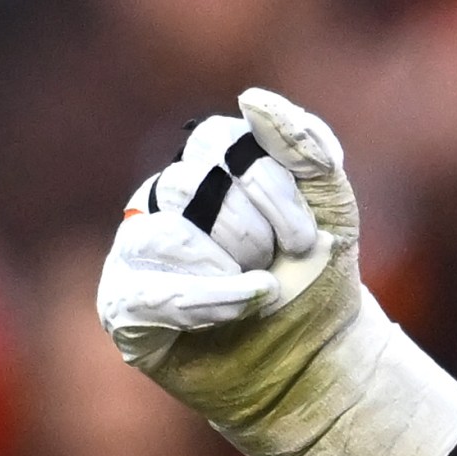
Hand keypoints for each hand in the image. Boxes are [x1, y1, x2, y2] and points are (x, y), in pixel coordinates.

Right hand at [98, 89, 348, 362]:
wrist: (317, 358)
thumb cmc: (316, 279)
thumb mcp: (333, 207)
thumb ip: (306, 145)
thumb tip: (251, 97)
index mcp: (207, 166)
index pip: (215, 142)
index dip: (268, 188)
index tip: (307, 239)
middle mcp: (162, 201)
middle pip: (186, 185)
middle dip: (251, 233)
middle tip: (279, 267)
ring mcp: (137, 252)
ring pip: (160, 234)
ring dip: (226, 269)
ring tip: (261, 296)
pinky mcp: (124, 306)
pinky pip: (145, 292)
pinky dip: (205, 301)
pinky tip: (244, 308)